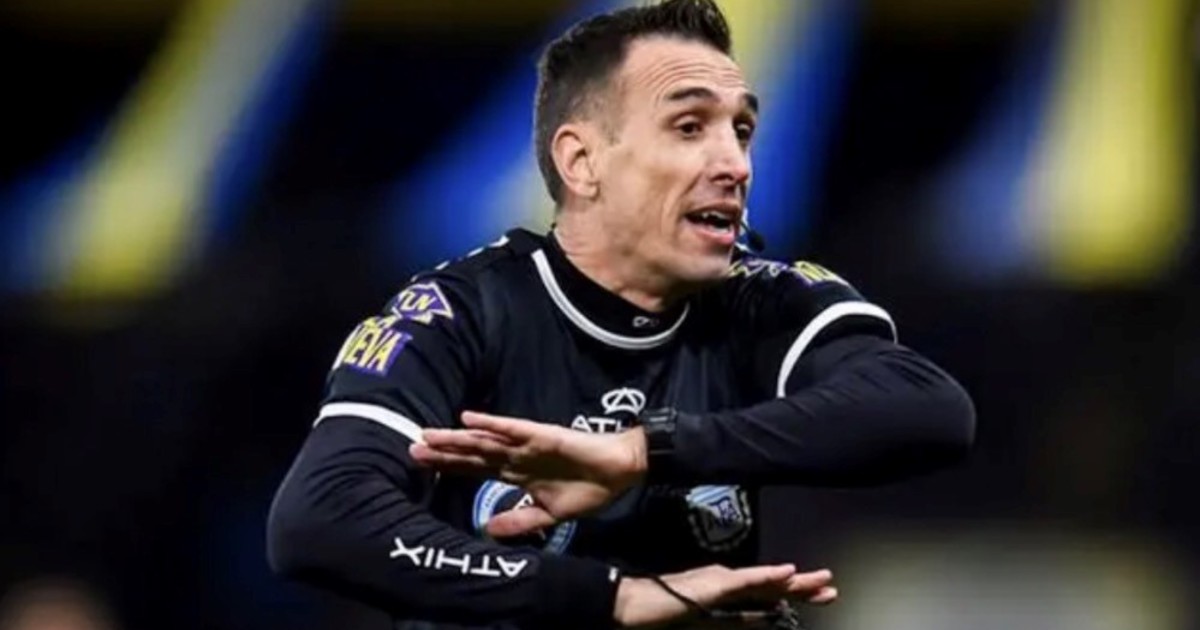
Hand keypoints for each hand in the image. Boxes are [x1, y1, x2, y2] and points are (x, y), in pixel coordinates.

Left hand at [409, 412, 647, 536]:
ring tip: (430, 434)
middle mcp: (516, 456)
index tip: (420, 466)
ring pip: (485, 440)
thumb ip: (518, 520)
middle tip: (410, 447)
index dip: (449, 467)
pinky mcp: (542, 435)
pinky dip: (491, 424)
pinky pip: (513, 429)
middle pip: (472, 454)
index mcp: (517, 473)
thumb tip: (487, 529)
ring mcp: (527, 444)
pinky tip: (470, 418)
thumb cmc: (588, 489)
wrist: (620, 472)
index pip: (475, 469)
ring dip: (457, 438)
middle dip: (443, 452)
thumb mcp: (548, 515)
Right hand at [613, 564, 836, 627]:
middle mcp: (727, 582)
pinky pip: (746, 582)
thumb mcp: (702, 618)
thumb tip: (757, 619)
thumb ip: (728, 616)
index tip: (819, 593)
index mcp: (725, 590)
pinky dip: (768, 577)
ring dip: (795, 582)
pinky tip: (787, 573)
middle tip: (832, 586)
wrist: (633, 603)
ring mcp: (721, 581)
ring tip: (822, 580)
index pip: (767, 592)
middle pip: (773, 585)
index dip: (793, 592)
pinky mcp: (713, 585)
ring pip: (766, 581)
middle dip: (803, 587)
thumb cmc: (661, 609)